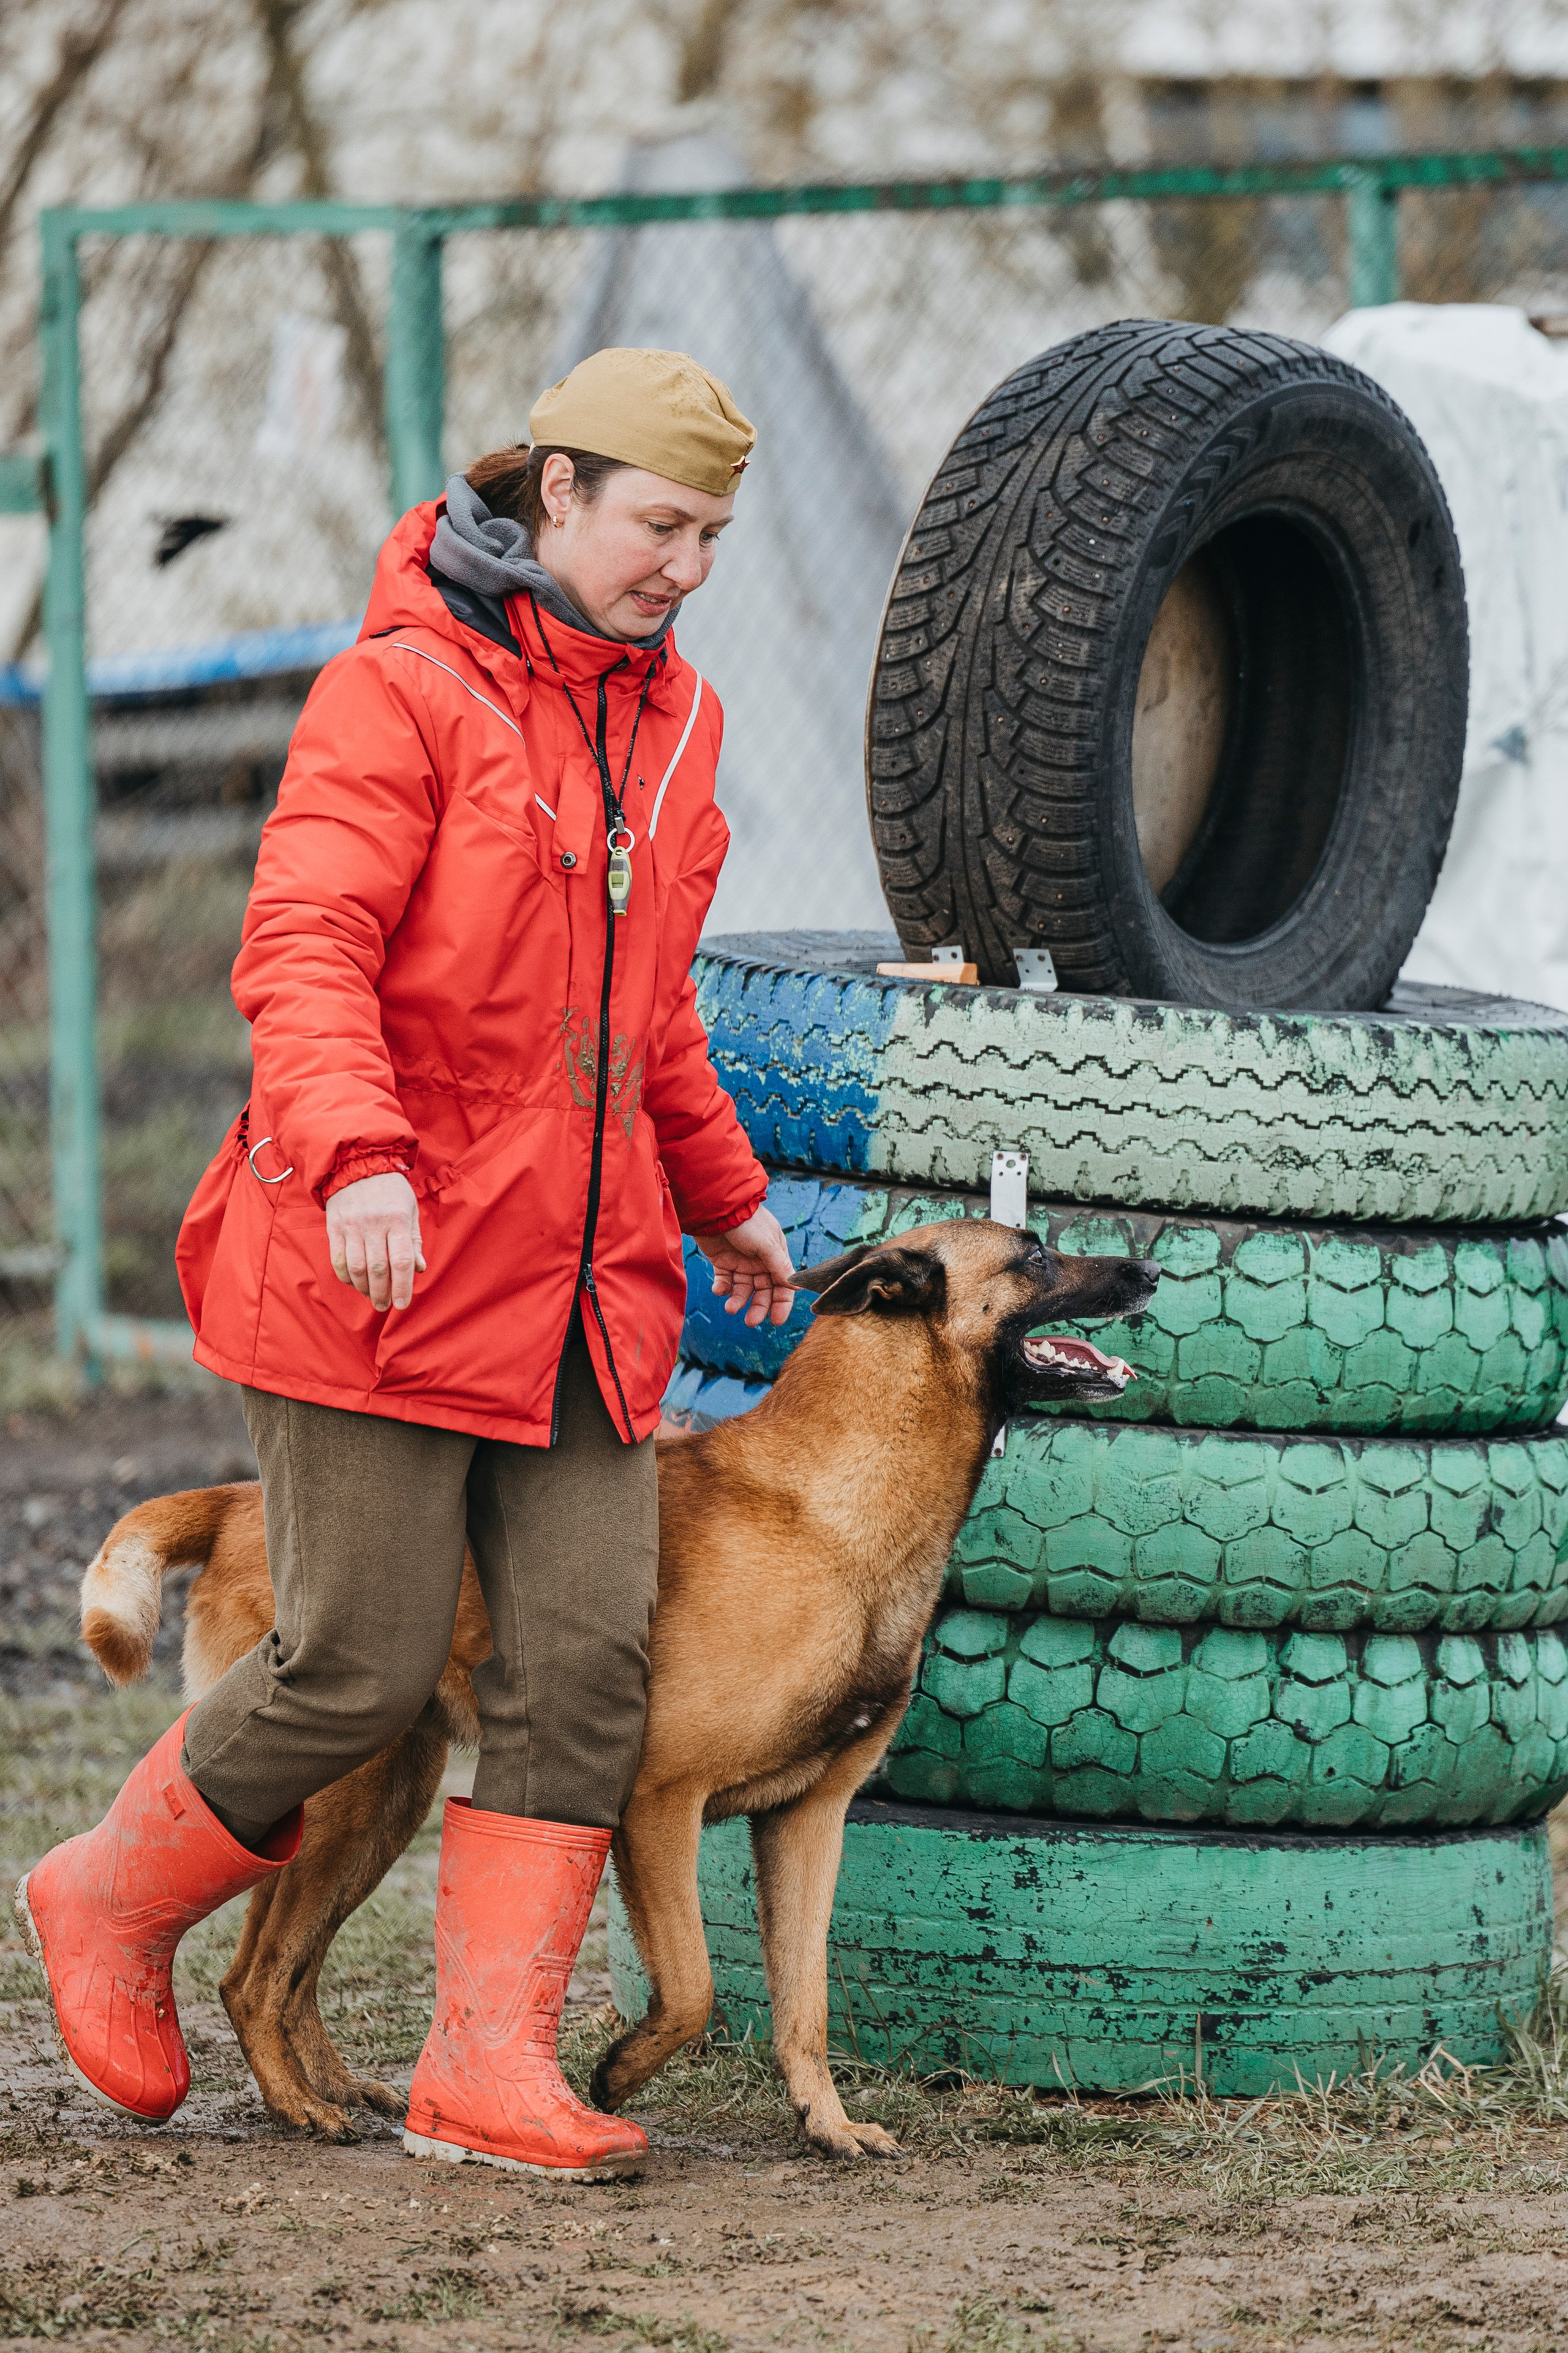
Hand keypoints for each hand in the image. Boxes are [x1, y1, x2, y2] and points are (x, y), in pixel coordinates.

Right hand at [325, 1172, 425, 1311]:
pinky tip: (355, 1282)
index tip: (402, 1304)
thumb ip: (414, 1240)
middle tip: (385, 1306)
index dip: (402, 1286)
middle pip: (377, 1269)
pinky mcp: (334, 1227)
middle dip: (382, 1293)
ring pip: (356, 1268)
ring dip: (364, 1289)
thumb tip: (420, 1269)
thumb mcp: (410, 1209)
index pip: (401, 1260)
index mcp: (397, 1219)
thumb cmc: (390, 1190)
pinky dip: (346, 1276)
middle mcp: (374, 1223)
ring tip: (372, 1297)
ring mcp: (351, 1225)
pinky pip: (338, 1259)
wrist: (357, 1164)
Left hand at [692, 1207, 795, 1327]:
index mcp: (776, 1256)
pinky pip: (725, 1281)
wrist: (716, 1207)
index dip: (781, 1304)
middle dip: (758, 1307)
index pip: (783, 1285)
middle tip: (751, 1321)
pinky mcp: (723, 1262)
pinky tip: (719, 1289)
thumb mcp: (767, 1244)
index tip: (776, 1321)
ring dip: (738, 1300)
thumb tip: (797, 1286)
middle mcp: (760, 1262)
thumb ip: (779, 1266)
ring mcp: (741, 1262)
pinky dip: (722, 1288)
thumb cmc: (747, 1221)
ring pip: (743, 1289)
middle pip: (763, 1291)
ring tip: (730, 1308)